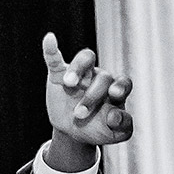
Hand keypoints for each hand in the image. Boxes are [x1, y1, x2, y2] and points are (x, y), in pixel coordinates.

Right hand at [42, 33, 132, 149]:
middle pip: (102, 77)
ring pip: (85, 58)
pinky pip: (55, 58)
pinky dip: (51, 49)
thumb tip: (116, 115)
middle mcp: (100, 78)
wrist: (74, 131)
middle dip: (91, 97)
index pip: (123, 83)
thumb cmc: (98, 129)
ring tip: (69, 83)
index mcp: (115, 92)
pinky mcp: (59, 73)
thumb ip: (122, 127)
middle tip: (79, 114)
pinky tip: (50, 39)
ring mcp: (81, 74)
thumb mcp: (113, 134)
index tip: (114, 95)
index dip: (120, 86)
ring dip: (78, 69)